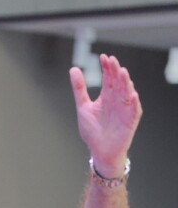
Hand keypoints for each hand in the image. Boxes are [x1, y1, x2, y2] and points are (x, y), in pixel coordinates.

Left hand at [69, 54, 141, 177]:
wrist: (99, 150)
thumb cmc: (92, 130)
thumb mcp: (83, 107)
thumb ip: (79, 89)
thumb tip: (73, 69)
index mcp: (106, 96)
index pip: (108, 78)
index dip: (106, 68)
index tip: (103, 57)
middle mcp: (117, 100)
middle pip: (118, 82)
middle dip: (115, 71)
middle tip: (112, 60)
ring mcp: (125, 110)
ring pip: (127, 93)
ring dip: (126, 83)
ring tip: (122, 72)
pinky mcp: (130, 121)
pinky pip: (134, 110)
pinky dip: (134, 103)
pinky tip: (133, 95)